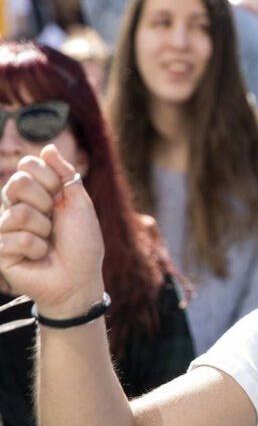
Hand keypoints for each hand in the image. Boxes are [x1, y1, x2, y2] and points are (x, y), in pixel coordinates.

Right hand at [0, 146, 103, 316]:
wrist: (80, 278)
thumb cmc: (82, 242)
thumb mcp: (79, 203)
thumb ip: (64, 173)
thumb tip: (47, 147)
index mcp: (35, 192)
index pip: (27, 166)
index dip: (49, 179)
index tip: (62, 197)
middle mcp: (15, 206)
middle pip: (16, 183)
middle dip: (45, 202)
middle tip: (54, 219)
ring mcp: (4, 228)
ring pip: (17, 212)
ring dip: (43, 229)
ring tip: (48, 241)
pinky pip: (16, 238)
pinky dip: (36, 248)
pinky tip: (39, 256)